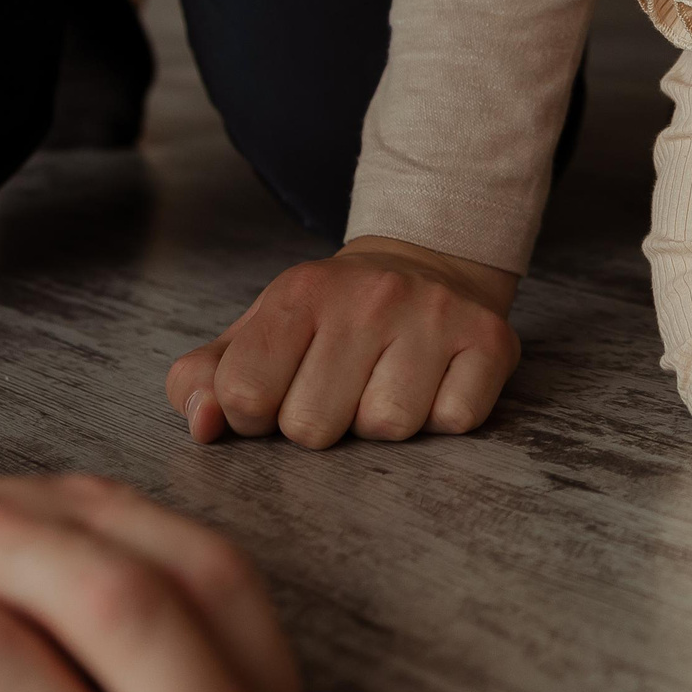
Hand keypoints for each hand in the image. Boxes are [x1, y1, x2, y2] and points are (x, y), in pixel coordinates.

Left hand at [165, 235, 520, 448]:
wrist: (425, 263)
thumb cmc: (330, 318)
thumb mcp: (255, 333)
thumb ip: (201, 381)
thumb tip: (206, 425)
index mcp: (300, 293)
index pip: (244, 397)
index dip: (255, 415)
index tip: (279, 392)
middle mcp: (370, 296)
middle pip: (313, 428)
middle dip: (321, 424)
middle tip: (340, 387)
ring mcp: (435, 315)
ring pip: (387, 428)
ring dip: (381, 422)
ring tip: (386, 383)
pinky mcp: (490, 340)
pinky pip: (454, 421)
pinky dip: (441, 416)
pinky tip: (433, 382)